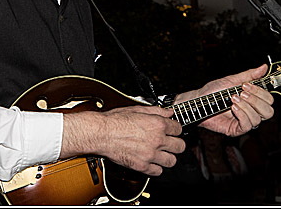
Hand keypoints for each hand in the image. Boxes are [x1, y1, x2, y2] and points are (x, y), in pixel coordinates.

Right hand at [62, 106, 183, 176]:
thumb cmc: (114, 120)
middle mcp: (157, 140)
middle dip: (176, 144)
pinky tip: (151, 161)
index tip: (172, 131)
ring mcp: (150, 154)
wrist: (101, 133)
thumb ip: (156, 111)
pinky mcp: (142, 166)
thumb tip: (169, 112)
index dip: (175, 129)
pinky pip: (158, 171)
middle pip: (180, 146)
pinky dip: (156, 168)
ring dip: (168, 157)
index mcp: (157, 124)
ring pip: (172, 161)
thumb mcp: (137, 109)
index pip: (178, 129)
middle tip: (170, 143)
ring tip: (161, 154)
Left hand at [179, 64, 274, 136]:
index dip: (261, 92)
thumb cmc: (213, 91)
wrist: (198, 101)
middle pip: (268, 111)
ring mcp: (244, 121)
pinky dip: (242, 114)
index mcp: (253, 100)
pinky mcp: (236, 129)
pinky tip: (233, 107)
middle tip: (242, 92)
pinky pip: (247, 125)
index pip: (269, 99)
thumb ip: (249, 75)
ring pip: (258, 119)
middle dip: (256, 100)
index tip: (247, 85)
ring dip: (247, 106)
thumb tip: (264, 67)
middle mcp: (251, 111)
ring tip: (233, 99)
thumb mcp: (232, 80)